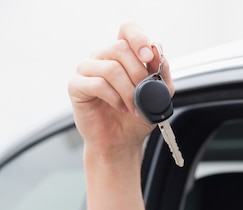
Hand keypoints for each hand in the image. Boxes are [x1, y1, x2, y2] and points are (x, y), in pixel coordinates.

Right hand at [68, 22, 174, 162]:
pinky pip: (96, 83)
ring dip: (128, 91)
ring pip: (110, 67)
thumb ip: (161, 72)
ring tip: (134, 107)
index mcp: (123, 55)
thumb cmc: (138, 117)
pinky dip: (114, 98)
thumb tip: (157, 49)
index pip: (127, 30)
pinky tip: (120, 107)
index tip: (148, 57)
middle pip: (119, 48)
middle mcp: (103, 57)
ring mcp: (87, 70)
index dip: (138, 38)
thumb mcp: (160, 95)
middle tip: (143, 94)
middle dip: (138, 74)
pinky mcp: (76, 86)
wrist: (123, 141)